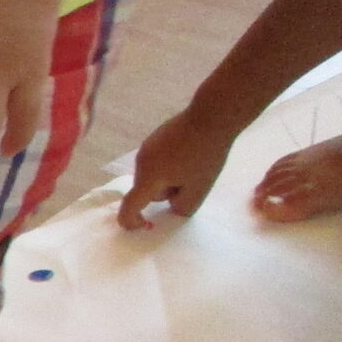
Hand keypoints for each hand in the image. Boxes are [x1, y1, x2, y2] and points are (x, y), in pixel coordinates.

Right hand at [118, 106, 239, 227]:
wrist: (212, 115)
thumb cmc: (206, 155)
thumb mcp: (199, 189)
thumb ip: (182, 207)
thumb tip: (172, 206)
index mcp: (148, 179)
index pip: (129, 207)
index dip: (131, 221)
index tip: (141, 226)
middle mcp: (140, 164)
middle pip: (145, 189)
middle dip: (163, 192)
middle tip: (190, 183)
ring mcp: (146, 148)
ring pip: (151, 175)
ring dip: (166, 177)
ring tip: (192, 165)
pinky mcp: (154, 137)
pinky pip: (156, 160)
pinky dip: (168, 163)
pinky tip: (188, 152)